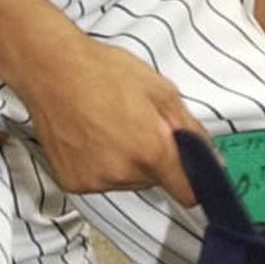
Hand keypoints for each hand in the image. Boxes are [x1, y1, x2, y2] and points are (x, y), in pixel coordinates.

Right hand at [17, 27, 203, 204]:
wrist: (51, 69)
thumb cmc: (107, 73)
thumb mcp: (162, 91)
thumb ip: (191, 130)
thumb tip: (213, 160)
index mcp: (151, 151)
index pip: (187, 194)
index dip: (193, 182)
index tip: (189, 168)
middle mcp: (123, 174)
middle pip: (155, 183)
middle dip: (155, 160)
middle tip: (138, 126)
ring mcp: (94, 181)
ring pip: (127, 182)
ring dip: (127, 163)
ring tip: (110, 127)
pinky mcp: (71, 183)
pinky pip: (100, 181)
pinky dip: (101, 165)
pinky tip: (90, 137)